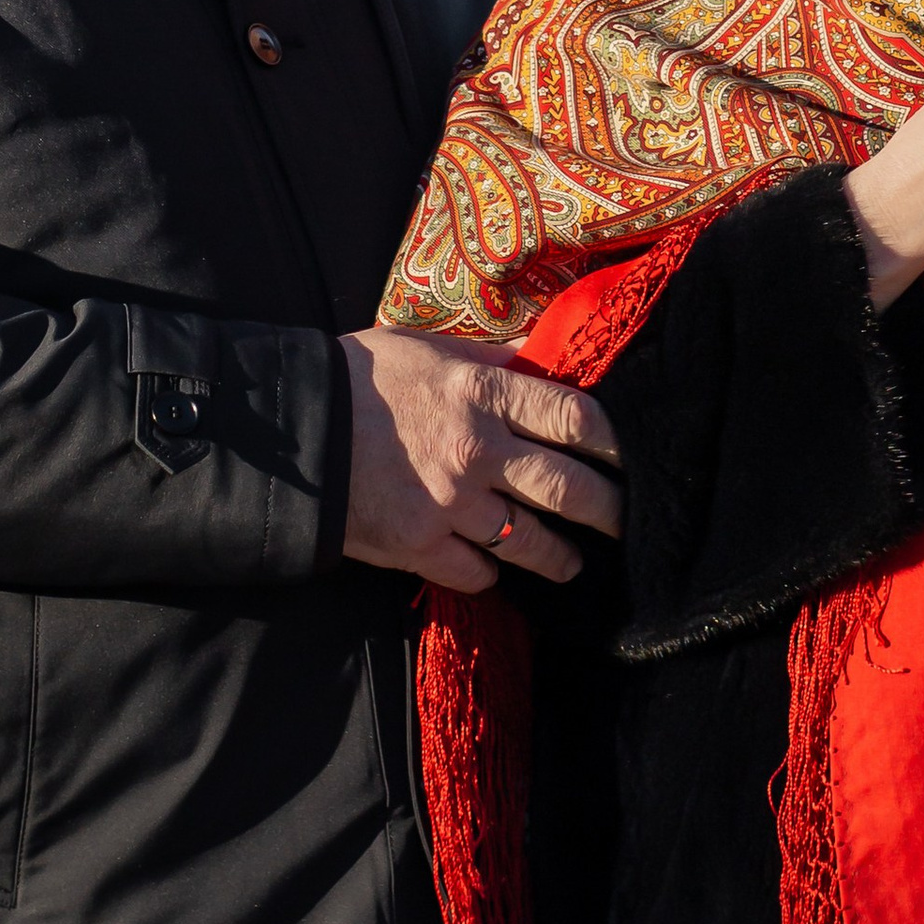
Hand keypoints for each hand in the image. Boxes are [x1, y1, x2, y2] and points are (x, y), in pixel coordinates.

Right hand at [340, 327, 623, 590]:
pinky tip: (498, 569)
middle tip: (623, 519)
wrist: (294, 433)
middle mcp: (477, 451)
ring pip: (531, 542)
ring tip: (574, 562)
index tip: (629, 457)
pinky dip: (492, 573)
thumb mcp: (428, 349)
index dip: (613, 442)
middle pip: (568, 488)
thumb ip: (489, 359)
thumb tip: (540, 356)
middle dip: (607, 510)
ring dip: (561, 556)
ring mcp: (451, 505)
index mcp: (482, 393)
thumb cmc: (360, 378)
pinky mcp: (420, 547)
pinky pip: (478, 572)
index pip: (575, 418)